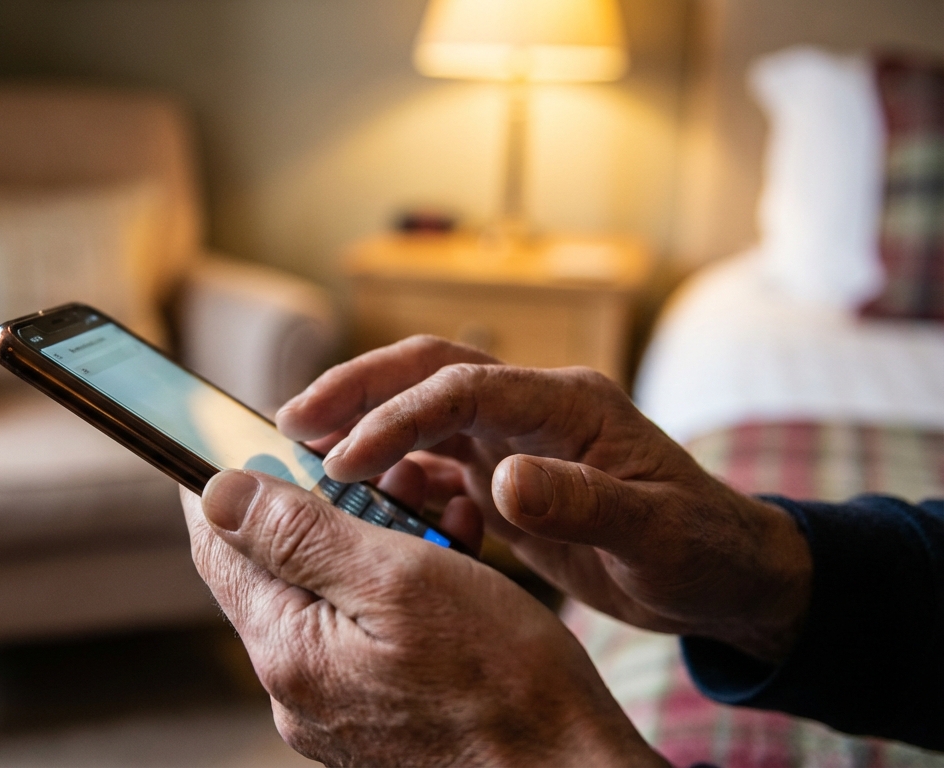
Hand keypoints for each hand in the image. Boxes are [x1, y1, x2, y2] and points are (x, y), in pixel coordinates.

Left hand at [183, 470, 665, 766]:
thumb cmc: (504, 682)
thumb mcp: (399, 579)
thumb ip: (300, 535)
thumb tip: (217, 493)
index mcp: (288, 648)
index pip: (217, 547)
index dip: (222, 480)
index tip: (246, 433)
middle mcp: (297, 686)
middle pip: (277, 566)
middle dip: (327, 503)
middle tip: (388, 470)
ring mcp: (335, 707)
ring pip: (330, 594)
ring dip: (374, 540)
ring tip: (437, 511)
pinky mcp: (376, 716)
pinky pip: (366, 632)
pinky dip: (400, 588)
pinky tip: (452, 562)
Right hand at [276, 335, 812, 662]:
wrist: (724, 574)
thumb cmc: (700, 548)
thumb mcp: (653, 534)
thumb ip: (583, 503)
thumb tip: (505, 479)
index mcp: (568, 404)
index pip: (463, 388)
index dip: (397, 418)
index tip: (344, 461)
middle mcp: (534, 408)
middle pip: (428, 373)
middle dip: (357, 390)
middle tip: (291, 422)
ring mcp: (517, 437)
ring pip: (422, 411)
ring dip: (366, 428)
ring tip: (311, 460)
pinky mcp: (505, 472)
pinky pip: (435, 460)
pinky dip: (398, 477)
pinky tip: (378, 507)